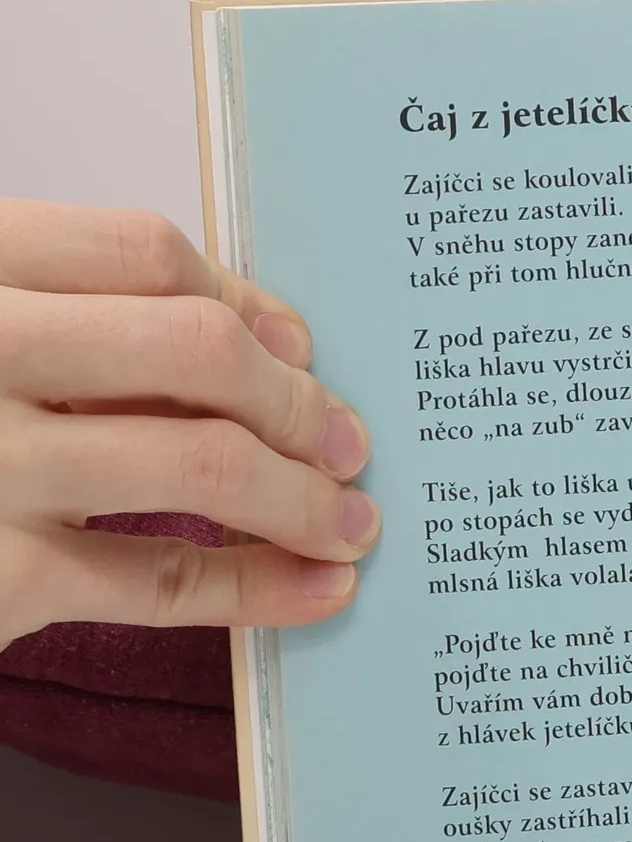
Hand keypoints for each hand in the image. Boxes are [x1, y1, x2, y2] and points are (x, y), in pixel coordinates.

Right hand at [0, 199, 379, 649]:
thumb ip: (69, 323)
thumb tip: (260, 347)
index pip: (141, 251)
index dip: (245, 301)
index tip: (300, 346)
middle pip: (192, 349)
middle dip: (296, 399)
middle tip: (349, 439)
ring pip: (195, 461)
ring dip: (303, 495)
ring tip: (352, 520)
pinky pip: (156, 579)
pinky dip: (257, 586)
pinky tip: (316, 590)